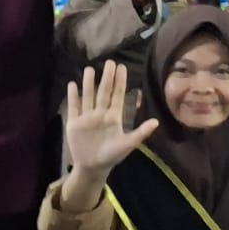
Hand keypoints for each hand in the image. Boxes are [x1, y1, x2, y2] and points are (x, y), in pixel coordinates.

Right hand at [64, 61, 159, 177]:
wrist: (93, 167)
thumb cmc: (113, 155)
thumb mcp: (128, 144)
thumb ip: (141, 133)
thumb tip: (156, 122)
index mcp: (114, 116)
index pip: (117, 95)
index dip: (120, 82)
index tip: (122, 67)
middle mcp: (101, 113)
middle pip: (104, 92)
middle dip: (107, 78)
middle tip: (110, 62)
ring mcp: (87, 117)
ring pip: (88, 96)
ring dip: (89, 83)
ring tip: (90, 69)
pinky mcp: (74, 123)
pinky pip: (74, 106)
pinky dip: (73, 96)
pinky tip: (72, 84)